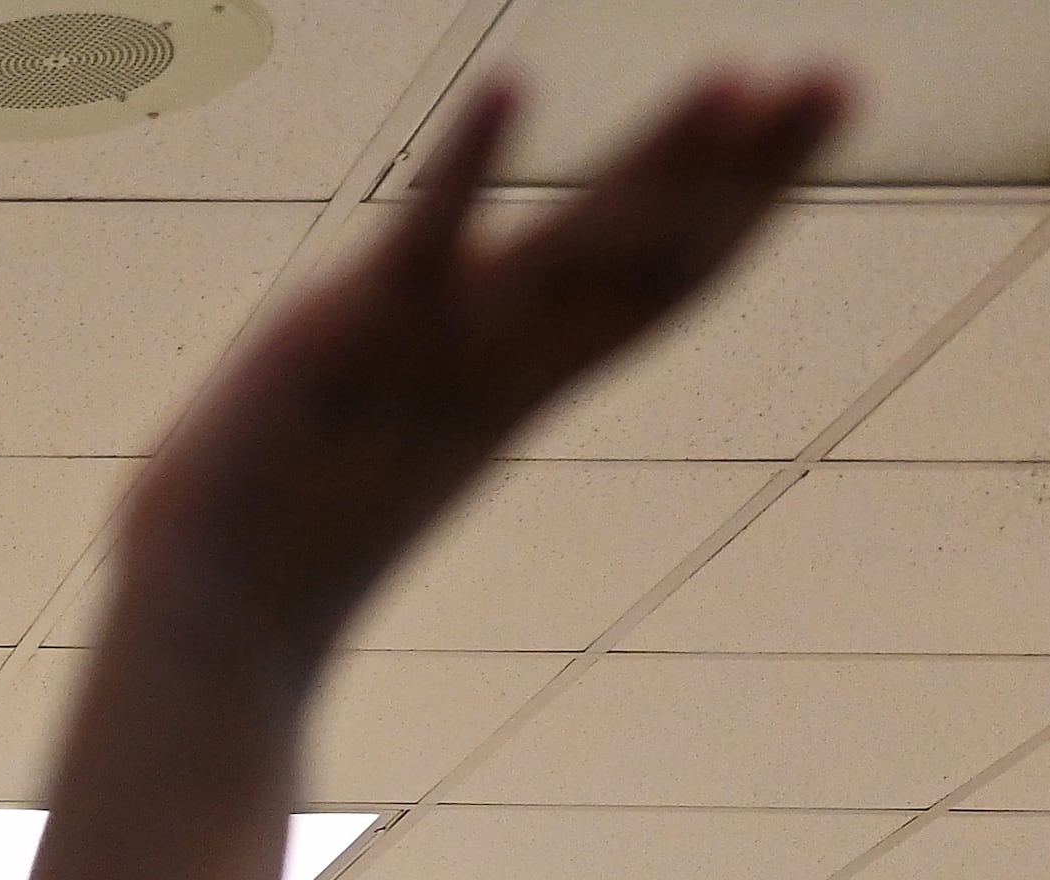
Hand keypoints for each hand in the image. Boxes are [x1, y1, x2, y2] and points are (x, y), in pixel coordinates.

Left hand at [111, 68, 838, 674]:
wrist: (207, 632)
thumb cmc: (277, 543)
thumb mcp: (390, 442)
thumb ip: (433, 389)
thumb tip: (457, 347)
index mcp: (512, 388)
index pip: (659, 285)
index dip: (744, 204)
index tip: (814, 120)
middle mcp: (495, 368)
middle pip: (651, 260)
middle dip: (751, 171)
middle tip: (842, 78)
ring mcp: (430, 354)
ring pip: (568, 251)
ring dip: (649, 164)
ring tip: (733, 79)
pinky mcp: (345, 340)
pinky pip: (418, 244)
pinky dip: (465, 167)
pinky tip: (510, 83)